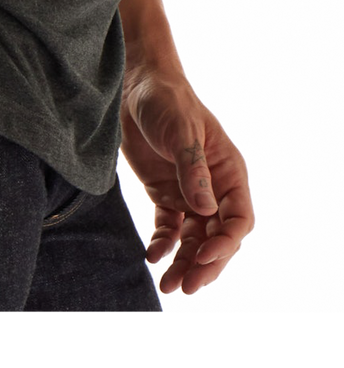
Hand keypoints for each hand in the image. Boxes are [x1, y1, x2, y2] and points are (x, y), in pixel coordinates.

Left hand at [120, 72, 253, 295]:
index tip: (203, 255)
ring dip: (183, 263)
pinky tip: (152, 257)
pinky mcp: (164, 193)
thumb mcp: (182, 131)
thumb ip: (193, 170)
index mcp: (229, 172)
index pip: (238, 219)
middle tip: (187, 287)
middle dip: (205, 264)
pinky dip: (163, 244)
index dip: (225, 243)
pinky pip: (168, 228)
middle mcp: (213, 188)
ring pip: (192, 239)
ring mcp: (188, 193)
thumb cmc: (167, 100)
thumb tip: (206, 213)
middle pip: (217, 237)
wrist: (135, 86)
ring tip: (169, 286)